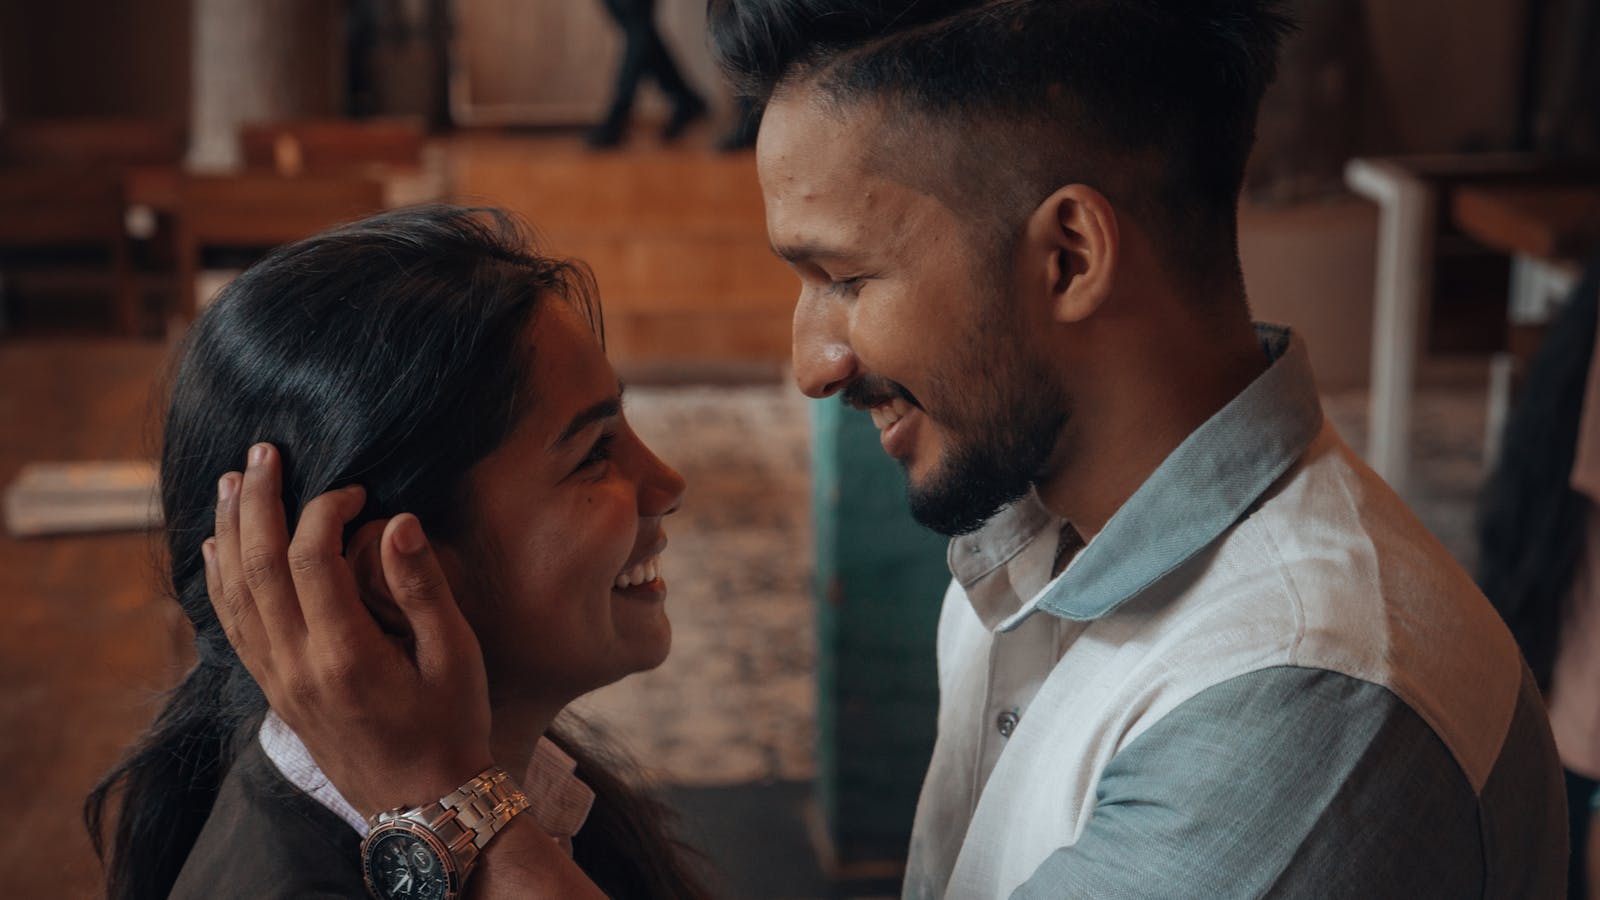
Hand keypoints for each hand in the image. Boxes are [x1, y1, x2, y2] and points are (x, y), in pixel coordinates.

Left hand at [202, 442, 492, 814]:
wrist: (423, 803)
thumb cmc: (451, 726)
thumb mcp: (456, 657)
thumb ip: (423, 588)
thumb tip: (398, 521)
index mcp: (346, 656)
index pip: (312, 560)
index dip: (326, 510)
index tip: (357, 489)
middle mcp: (299, 667)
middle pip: (258, 567)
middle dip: (259, 502)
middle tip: (263, 452)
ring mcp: (279, 681)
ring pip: (234, 594)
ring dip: (228, 531)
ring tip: (229, 481)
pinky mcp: (274, 691)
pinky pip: (232, 627)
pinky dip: (220, 580)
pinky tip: (219, 547)